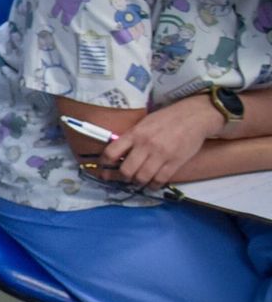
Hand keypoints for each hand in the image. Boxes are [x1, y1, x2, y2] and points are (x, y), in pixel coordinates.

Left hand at [101, 95, 219, 187]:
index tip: (105, 167)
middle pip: (126, 170)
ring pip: (141, 178)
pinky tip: (152, 183)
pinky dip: (153, 185)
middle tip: (124, 177)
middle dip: (122, 177)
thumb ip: (132, 137)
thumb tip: (118, 153)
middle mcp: (146, 145)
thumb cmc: (168, 118)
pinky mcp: (175, 162)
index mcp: (135, 133)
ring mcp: (161, 155)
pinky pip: (159, 180)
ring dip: (137, 182)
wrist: (195, 116)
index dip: (105, 163)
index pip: (111, 152)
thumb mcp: (145, 123)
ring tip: (138, 180)